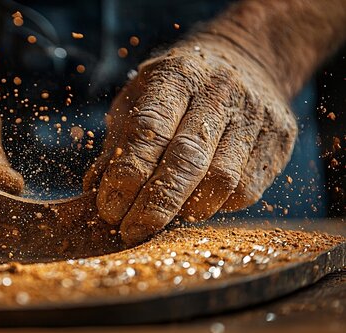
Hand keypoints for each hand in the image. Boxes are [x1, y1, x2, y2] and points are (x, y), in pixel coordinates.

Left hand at [84, 35, 296, 244]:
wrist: (246, 60)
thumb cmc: (176, 90)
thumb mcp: (137, 100)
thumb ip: (117, 143)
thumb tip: (94, 190)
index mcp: (176, 76)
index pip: (149, 130)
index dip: (127, 175)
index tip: (108, 209)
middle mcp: (220, 91)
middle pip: (187, 159)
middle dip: (154, 204)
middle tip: (130, 231)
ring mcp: (256, 114)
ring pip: (221, 180)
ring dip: (185, 210)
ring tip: (160, 221)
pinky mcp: (279, 139)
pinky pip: (246, 190)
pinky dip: (215, 208)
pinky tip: (194, 206)